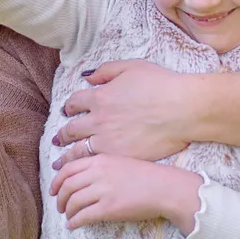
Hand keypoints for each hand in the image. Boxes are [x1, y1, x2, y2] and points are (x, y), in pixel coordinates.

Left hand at [49, 154, 202, 233]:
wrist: (165, 187)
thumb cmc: (146, 175)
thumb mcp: (120, 161)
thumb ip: (100, 166)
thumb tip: (83, 178)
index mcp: (100, 159)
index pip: (68, 168)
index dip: (57, 180)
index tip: (53, 189)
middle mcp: (98, 173)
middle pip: (67, 186)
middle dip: (59, 197)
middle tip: (59, 205)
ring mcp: (103, 191)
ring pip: (73, 202)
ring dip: (66, 211)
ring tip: (68, 216)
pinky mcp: (109, 209)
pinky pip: (83, 216)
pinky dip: (74, 222)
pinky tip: (72, 226)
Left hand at [52, 60, 193, 168]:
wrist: (182, 109)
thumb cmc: (161, 85)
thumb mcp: (132, 67)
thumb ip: (106, 71)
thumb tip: (87, 78)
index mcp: (100, 97)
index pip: (74, 102)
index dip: (69, 106)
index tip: (68, 111)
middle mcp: (99, 121)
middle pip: (70, 130)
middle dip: (62, 135)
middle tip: (57, 139)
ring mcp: (109, 142)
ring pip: (78, 151)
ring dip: (66, 156)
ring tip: (59, 162)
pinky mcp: (121, 158)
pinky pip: (96, 164)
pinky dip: (86, 168)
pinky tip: (83, 171)